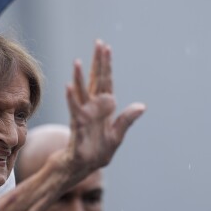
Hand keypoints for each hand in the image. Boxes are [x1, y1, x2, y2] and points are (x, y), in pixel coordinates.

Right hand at [64, 40, 144, 175]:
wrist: (82, 166)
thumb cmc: (98, 152)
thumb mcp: (117, 136)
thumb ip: (126, 120)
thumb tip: (141, 106)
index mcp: (104, 107)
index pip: (105, 81)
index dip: (106, 65)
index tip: (106, 47)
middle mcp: (93, 107)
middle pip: (95, 80)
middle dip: (97, 62)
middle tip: (98, 43)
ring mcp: (84, 114)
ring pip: (81, 91)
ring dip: (79, 77)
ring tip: (77, 61)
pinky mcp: (77, 124)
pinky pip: (74, 109)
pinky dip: (71, 97)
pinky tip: (68, 86)